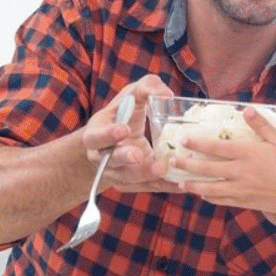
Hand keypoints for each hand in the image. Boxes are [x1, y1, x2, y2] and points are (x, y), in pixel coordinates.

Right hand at [86, 75, 181, 192]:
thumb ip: (146, 88)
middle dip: (124, 158)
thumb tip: (166, 94)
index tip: (123, 129)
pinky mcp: (133, 184)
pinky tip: (179, 183)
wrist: (118, 139)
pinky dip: (163, 185)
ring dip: (145, 175)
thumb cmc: (125, 112)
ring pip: (129, 179)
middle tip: (137, 155)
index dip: (107, 135)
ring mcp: (116, 174)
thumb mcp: (132, 95)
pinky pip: (147, 188)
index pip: (96, 136)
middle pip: (110, 162)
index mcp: (96, 135)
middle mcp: (102, 158)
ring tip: (162, 168)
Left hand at [174, 104, 275, 224]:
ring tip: (180, 182)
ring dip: (193, 184)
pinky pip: (220, 200)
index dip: (198, 144)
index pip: (216, 148)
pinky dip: (209, 197)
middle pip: (207, 168)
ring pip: (209, 187)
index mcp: (247, 153)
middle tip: (172, 161)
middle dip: (187, 164)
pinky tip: (201, 194)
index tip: (184, 140)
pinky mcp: (242, 201)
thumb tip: (246, 109)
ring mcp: (239, 188)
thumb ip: (262, 125)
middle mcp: (239, 171)